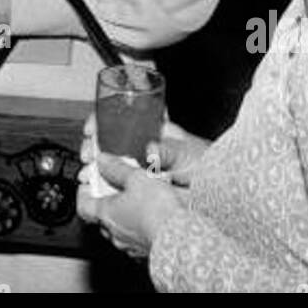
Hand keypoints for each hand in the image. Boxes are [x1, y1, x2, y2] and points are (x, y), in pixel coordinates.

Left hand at [76, 153, 183, 259]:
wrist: (181, 238)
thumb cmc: (158, 210)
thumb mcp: (137, 177)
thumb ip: (117, 168)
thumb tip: (103, 160)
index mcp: (106, 213)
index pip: (83, 205)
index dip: (84, 192)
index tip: (89, 182)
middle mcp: (113, 232)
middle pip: (101, 215)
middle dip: (107, 200)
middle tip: (116, 186)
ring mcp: (129, 245)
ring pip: (119, 227)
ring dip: (124, 214)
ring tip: (138, 200)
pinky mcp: (144, 252)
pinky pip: (135, 237)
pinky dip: (138, 226)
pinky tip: (151, 218)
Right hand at [79, 114, 207, 186]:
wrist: (221, 189)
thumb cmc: (210, 165)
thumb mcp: (188, 152)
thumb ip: (169, 150)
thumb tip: (150, 151)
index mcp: (153, 130)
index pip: (119, 117)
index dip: (100, 121)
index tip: (89, 131)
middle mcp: (144, 146)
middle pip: (108, 141)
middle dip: (92, 148)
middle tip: (86, 158)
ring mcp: (141, 167)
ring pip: (109, 164)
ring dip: (93, 169)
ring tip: (86, 176)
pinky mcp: (140, 186)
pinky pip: (117, 183)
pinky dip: (102, 186)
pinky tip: (95, 190)